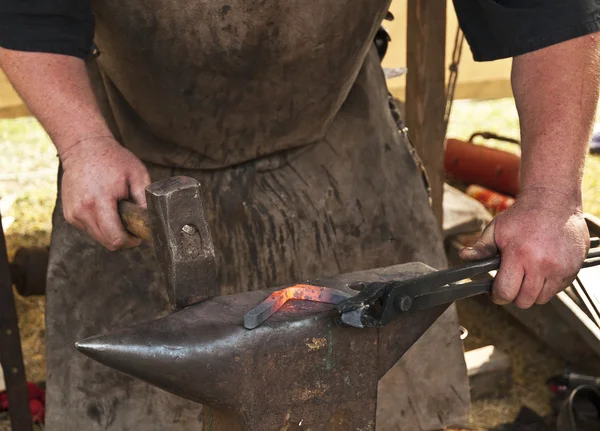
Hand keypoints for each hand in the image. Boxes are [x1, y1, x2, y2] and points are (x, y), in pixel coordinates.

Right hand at [60, 137, 150, 249]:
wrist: (83, 147)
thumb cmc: (113, 159)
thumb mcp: (137, 174)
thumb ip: (144, 199)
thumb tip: (151, 221)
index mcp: (99, 201)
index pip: (115, 237)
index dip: (131, 241)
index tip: (139, 235)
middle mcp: (82, 211)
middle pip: (108, 243)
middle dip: (124, 239)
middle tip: (133, 227)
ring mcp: (73, 214)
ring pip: (99, 238)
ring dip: (112, 233)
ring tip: (120, 214)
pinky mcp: (70, 215)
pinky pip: (90, 230)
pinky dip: (101, 226)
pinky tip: (107, 210)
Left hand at [459, 189, 588, 308]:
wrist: (554, 201)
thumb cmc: (522, 216)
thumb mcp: (496, 229)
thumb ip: (480, 248)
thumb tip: (463, 256)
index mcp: (519, 255)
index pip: (506, 292)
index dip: (498, 295)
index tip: (496, 291)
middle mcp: (543, 264)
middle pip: (525, 301)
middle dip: (514, 295)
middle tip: (511, 282)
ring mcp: (561, 268)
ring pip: (542, 299)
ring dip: (532, 292)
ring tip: (527, 274)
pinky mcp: (574, 269)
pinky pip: (558, 290)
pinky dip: (548, 286)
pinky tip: (542, 270)